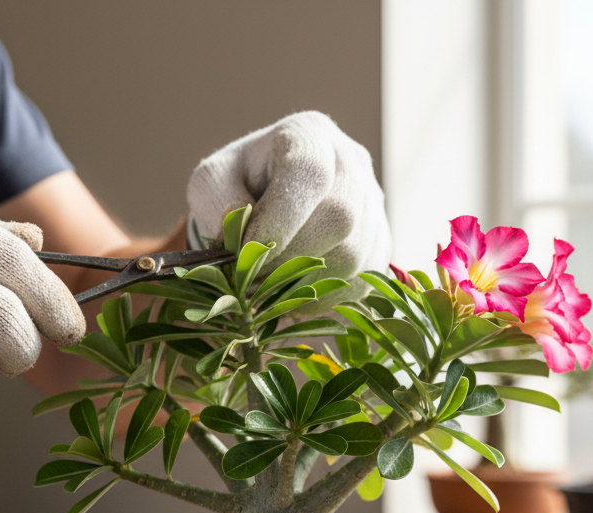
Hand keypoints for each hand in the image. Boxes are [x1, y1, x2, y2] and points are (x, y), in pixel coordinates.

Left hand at [187, 112, 390, 289]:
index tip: (246, 251)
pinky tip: (296, 294)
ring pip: (354, 256)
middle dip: (291, 257)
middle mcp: (352, 163)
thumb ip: (219, 200)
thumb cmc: (237, 187)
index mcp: (309, 135)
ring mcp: (373, 204)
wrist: (268, 200)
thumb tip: (244, 230)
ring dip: (306, 281)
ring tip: (271, 285)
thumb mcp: (212, 182)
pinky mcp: (380, 242)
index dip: (279, 220)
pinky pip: (362, 281)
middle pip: (340, 218)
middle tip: (256, 274)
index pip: (309, 173)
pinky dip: (324, 299)